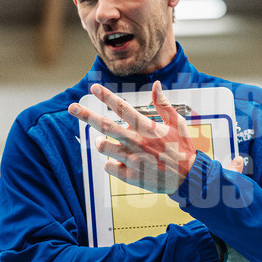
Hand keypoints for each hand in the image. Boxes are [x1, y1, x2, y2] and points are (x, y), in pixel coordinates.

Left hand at [69, 81, 196, 194]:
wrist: (189, 177)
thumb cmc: (182, 148)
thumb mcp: (177, 123)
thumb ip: (163, 104)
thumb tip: (156, 84)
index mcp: (147, 128)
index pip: (123, 108)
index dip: (106, 96)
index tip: (93, 88)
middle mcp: (137, 142)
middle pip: (106, 126)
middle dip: (86, 115)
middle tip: (72, 107)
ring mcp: (133, 160)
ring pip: (104, 147)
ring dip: (100, 141)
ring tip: (102, 140)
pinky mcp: (131, 176)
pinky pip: (109, 166)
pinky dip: (110, 162)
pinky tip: (117, 160)